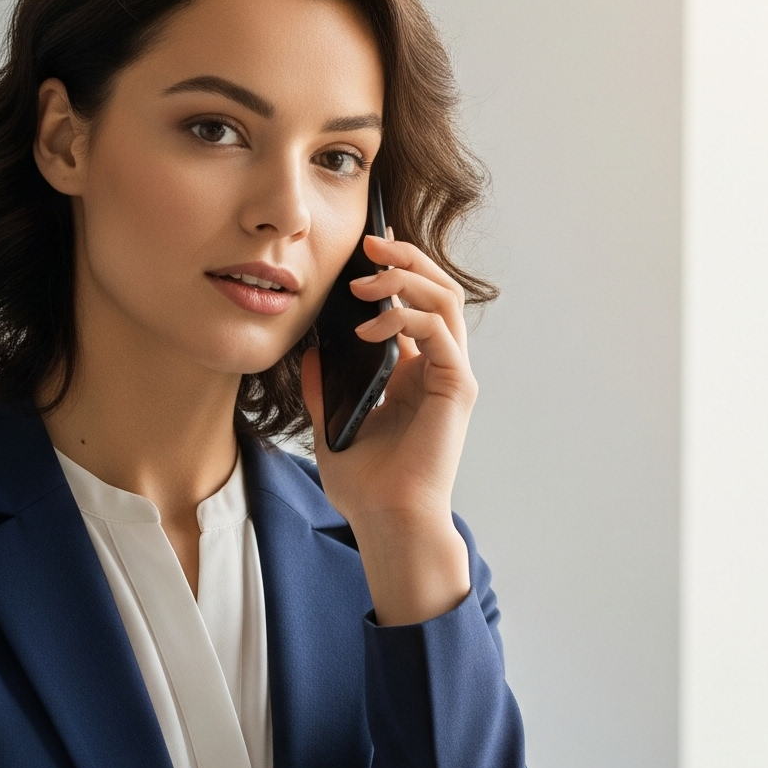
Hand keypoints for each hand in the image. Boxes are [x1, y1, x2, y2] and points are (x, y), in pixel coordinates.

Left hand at [298, 234, 474, 625]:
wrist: (387, 520)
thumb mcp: (332, 424)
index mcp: (415, 373)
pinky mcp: (458, 389)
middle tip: (369, 246)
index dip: (394, 271)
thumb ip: (324, 387)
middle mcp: (439, 368)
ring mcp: (452, 376)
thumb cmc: (366, 485)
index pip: (414, 303)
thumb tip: (310, 353)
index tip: (361, 255)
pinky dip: (406, 318)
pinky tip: (370, 327)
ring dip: (406, 279)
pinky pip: (440, 333)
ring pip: (445, 300)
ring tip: (366, 282)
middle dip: (404, 260)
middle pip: (437, 289)